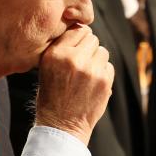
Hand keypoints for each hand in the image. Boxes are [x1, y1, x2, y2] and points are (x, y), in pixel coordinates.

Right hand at [34, 24, 113, 144]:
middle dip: (88, 49)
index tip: (77, 49)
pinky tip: (92, 84)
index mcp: (55, 54)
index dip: (78, 39)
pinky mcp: (104, 81)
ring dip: (97, 60)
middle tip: (81, 64)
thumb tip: (83, 29)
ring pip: (103, 51)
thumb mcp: (46, 69)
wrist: (61, 126)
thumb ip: (61, 49)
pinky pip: (109, 66)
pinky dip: (104, 73)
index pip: (77, 30)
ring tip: (87, 75)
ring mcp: (90, 70)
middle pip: (92, 38)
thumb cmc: (51, 97)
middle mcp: (73, 59)